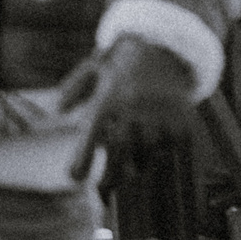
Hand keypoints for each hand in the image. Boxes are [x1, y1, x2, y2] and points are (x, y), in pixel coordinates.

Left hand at [61, 35, 199, 182]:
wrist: (167, 48)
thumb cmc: (123, 64)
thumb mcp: (93, 68)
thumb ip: (73, 88)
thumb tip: (58, 109)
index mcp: (109, 98)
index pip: (92, 135)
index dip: (82, 158)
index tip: (73, 177)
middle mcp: (133, 109)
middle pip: (119, 154)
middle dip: (110, 177)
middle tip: (102, 191)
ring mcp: (159, 118)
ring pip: (145, 157)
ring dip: (136, 165)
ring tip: (131, 165)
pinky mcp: (182, 125)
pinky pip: (168, 154)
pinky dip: (159, 158)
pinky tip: (154, 156)